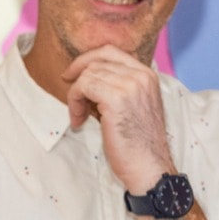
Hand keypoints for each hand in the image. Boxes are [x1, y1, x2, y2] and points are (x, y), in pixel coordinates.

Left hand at [61, 45, 173, 192]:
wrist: (149, 167)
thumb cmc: (138, 145)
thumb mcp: (133, 107)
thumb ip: (118, 88)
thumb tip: (88, 79)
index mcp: (147, 75)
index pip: (111, 52)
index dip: (88, 60)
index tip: (73, 75)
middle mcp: (141, 75)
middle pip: (97, 60)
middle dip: (78, 74)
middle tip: (69, 92)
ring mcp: (130, 85)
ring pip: (88, 74)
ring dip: (76, 95)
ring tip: (79, 117)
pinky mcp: (117, 98)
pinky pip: (83, 87)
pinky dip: (74, 102)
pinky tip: (79, 121)